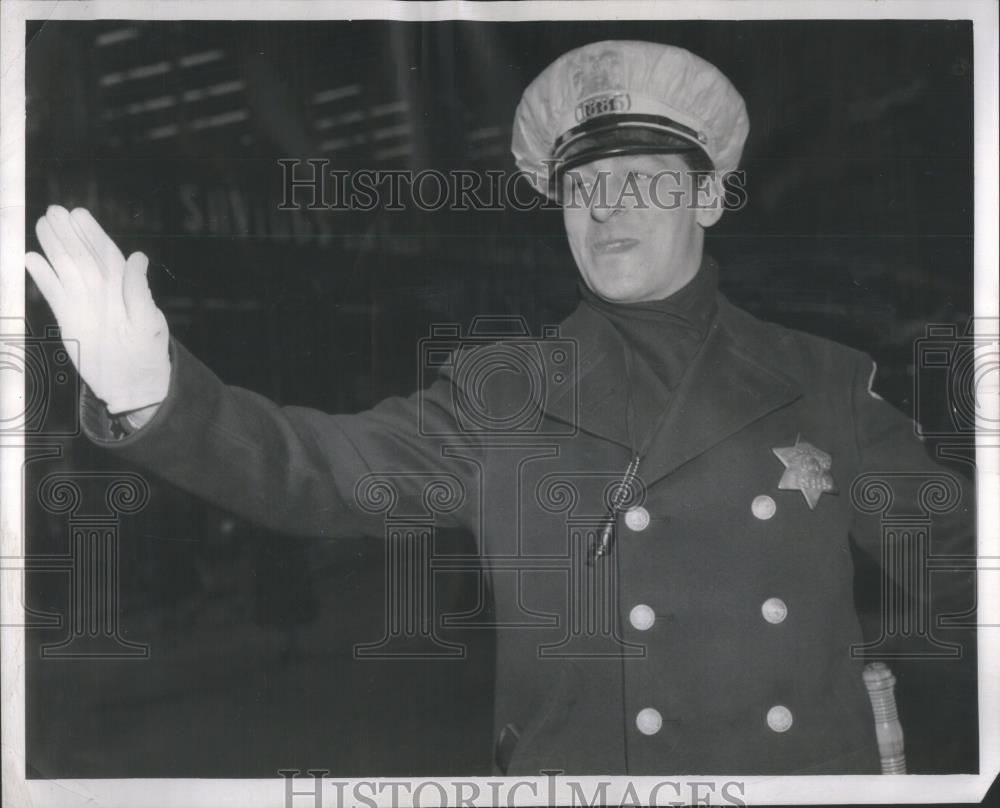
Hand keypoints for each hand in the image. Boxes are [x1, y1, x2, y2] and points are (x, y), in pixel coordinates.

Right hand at [24, 206, 169, 414]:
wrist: (133, 386)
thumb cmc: (148, 354)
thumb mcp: (150, 324)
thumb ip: (139, 292)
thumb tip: (137, 258)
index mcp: (124, 288)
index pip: (106, 253)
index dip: (92, 233)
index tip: (78, 213)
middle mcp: (102, 291)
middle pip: (82, 255)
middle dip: (69, 233)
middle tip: (54, 211)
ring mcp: (84, 303)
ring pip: (66, 268)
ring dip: (54, 247)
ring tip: (42, 224)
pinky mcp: (68, 318)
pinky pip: (53, 292)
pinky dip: (42, 276)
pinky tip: (30, 259)